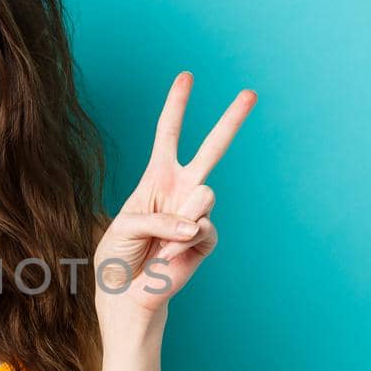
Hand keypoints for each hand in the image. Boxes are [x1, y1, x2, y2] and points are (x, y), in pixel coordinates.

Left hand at [92, 72, 255, 318]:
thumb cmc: (118, 256)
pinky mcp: (204, 241)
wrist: (127, 294)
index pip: (169, 135)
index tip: (187, 76)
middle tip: (251, 93)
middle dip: (231, 121)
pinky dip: (181, 245)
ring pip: (205, 195)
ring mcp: (196, 214)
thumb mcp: (125, 227)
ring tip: (164, 240)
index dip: (177, 106)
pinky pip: (202, 231)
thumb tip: (197, 222)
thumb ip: (159, 219)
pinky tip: (170, 257)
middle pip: (211, 150)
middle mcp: (181, 191)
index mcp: (157, 178)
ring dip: (182, 216)